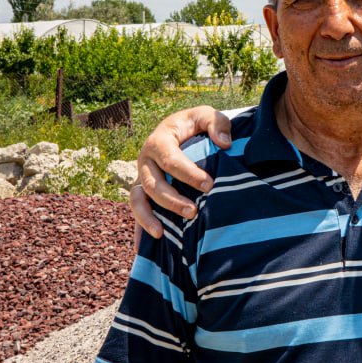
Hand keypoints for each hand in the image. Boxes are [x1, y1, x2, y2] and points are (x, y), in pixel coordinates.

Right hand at [131, 106, 231, 238]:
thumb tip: (224, 144)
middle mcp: (145, 160)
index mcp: (159, 140)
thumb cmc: (196, 124)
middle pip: (153, 184)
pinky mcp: (144, 191)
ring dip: (149, 217)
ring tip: (162, 234)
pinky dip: (139, 227)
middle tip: (194, 212)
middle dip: (172, 200)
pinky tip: (142, 247)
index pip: (171, 160)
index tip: (209, 185)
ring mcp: (142, 177)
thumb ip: (217, 124)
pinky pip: (137, 210)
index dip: (188, 174)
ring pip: (139, 199)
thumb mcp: (207, 115)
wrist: (183, 130)